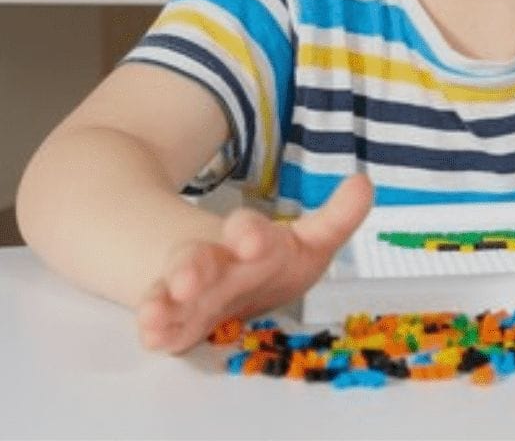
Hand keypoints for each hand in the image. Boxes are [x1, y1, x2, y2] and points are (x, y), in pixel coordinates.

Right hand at [136, 174, 372, 353]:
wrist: (226, 280)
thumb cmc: (271, 263)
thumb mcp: (309, 243)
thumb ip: (338, 218)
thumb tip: (364, 182)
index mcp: (250, 241)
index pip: (247, 230)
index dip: (248, 232)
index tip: (250, 239)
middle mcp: (216, 262)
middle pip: (199, 258)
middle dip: (192, 268)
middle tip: (189, 280)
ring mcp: (190, 290)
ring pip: (172, 288)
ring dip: (164, 297)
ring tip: (157, 308)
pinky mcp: (175, 318)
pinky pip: (160, 320)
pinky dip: (154, 325)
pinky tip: (150, 332)